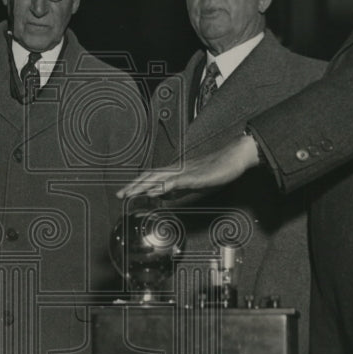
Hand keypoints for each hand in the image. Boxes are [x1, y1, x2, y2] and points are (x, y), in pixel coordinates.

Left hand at [117, 133, 260, 198]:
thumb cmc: (216, 170)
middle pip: (150, 176)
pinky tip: (154, 192)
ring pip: (159, 178)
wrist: (233, 158)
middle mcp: (177, 170)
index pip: (152, 177)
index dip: (137, 184)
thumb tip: (161, 195)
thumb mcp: (193, 183)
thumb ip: (177, 189)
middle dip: (134, 185)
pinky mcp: (194, 176)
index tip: (125, 193)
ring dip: (143, 186)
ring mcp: (185, 172)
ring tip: (130, 194)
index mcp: (176, 172)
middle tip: (120, 195)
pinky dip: (162, 187)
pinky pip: (175, 182)